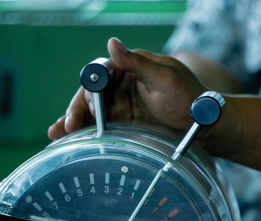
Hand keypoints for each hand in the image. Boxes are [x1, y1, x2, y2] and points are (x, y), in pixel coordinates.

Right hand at [48, 37, 206, 139]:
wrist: (204, 124)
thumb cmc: (189, 97)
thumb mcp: (165, 78)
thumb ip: (137, 63)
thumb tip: (111, 42)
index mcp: (132, 66)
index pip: (102, 74)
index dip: (90, 89)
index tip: (85, 105)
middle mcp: (123, 83)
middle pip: (93, 94)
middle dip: (77, 109)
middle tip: (67, 127)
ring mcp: (123, 103)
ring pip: (93, 111)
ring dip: (75, 121)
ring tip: (57, 136)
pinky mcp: (125, 120)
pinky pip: (102, 125)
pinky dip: (87, 131)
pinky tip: (71, 139)